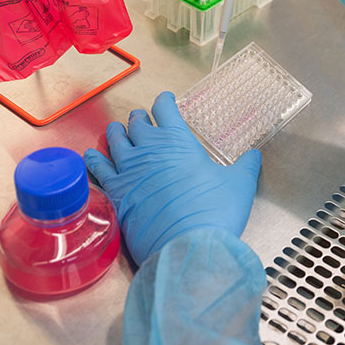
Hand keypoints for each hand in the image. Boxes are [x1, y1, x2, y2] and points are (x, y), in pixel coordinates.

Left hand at [84, 91, 261, 265]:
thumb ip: (246, 166)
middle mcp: (150, 149)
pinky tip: (90, 155)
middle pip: (138, 123)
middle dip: (141, 117)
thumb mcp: (240, 184)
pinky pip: (98, 168)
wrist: (187, 244)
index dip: (165, 101)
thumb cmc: (215, 211)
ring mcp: (129, 170)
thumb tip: (254, 156)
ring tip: (118, 129)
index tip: (166, 100)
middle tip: (142, 117)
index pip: (166, 109)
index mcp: (178, 140)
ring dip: (117, 132)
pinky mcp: (116, 193)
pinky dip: (94, 159)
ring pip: (116, 140)